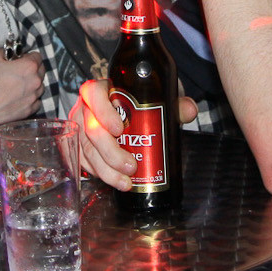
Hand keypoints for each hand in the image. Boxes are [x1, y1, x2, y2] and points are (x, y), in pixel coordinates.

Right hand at [0, 49, 43, 128]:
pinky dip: (31, 98)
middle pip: (41, 71)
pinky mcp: (29, 110)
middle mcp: (36, 81)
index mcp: (29, 66)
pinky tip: (20, 97)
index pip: (37, 56)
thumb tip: (6, 52)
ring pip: (39, 87)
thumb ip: (4, 52)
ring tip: (19, 85)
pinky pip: (36, 102)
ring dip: (32, 84)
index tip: (20, 59)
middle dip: (32, 69)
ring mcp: (34, 97)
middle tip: (19, 71)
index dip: (28, 56)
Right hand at [68, 80, 195, 189]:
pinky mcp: (83, 146)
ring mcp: (82, 128)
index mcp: (102, 89)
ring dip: (106, 169)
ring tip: (126, 181)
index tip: (119, 129)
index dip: (103, 113)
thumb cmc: (142, 100)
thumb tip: (189, 110)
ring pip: (87, 150)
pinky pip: (86, 162)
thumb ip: (176, 102)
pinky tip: (116, 181)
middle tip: (130, 166)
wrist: (135, 110)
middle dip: (110, 152)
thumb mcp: (159, 97)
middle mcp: (87, 108)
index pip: (94, 94)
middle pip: (91, 129)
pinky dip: (101, 174)